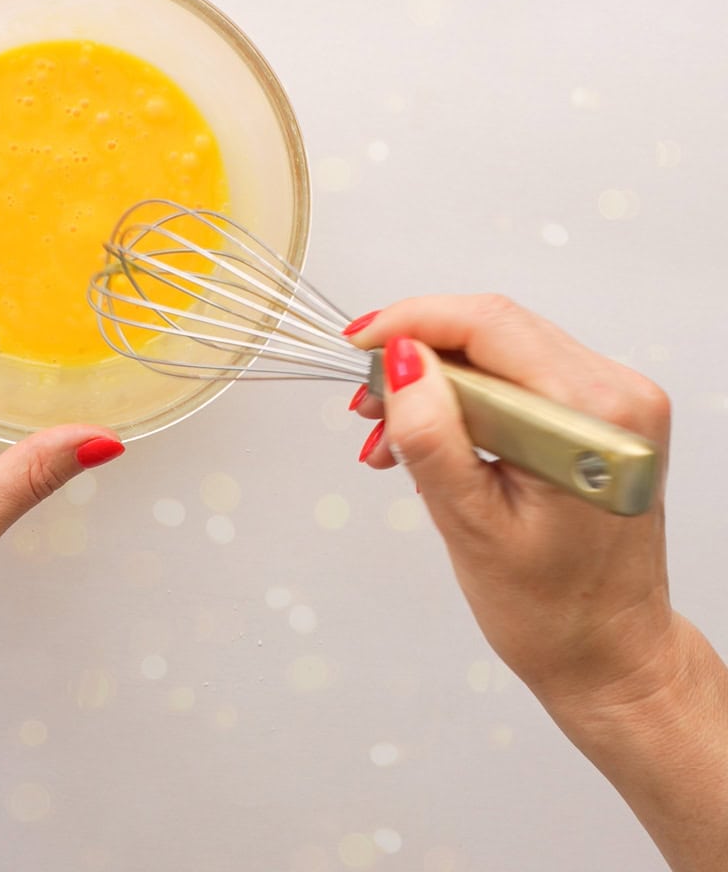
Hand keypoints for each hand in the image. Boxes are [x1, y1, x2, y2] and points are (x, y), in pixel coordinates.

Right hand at [345, 296, 727, 871]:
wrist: (610, 654)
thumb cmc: (553, 610)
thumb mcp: (469, 524)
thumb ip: (431, 434)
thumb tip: (400, 359)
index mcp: (593, 417)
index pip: (489, 325)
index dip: (412, 322)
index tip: (360, 344)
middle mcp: (617, 395)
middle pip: (494, 329)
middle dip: (416, 355)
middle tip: (365, 401)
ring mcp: (614, 401)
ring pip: (500, 350)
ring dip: (435, 381)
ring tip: (389, 435)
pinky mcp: (599, 412)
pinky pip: (517, 376)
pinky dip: (464, 398)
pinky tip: (431, 437)